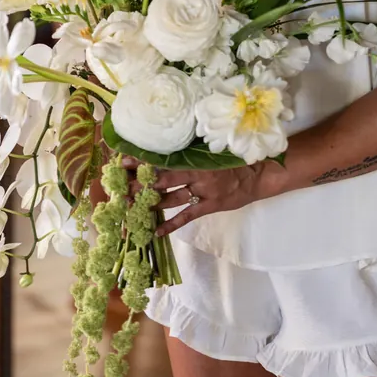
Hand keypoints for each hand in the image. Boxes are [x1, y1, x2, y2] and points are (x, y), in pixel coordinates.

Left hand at [121, 156, 266, 236]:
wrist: (257, 174)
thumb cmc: (233, 159)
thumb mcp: (212, 149)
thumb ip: (192, 149)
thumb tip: (167, 145)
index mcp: (194, 158)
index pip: (163, 159)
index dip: (143, 161)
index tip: (123, 162)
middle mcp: (195, 174)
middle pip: (161, 180)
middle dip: (140, 185)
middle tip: (119, 188)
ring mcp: (202, 191)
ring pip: (170, 199)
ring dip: (150, 204)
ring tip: (131, 209)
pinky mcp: (208, 205)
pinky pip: (186, 216)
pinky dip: (171, 225)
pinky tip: (156, 232)